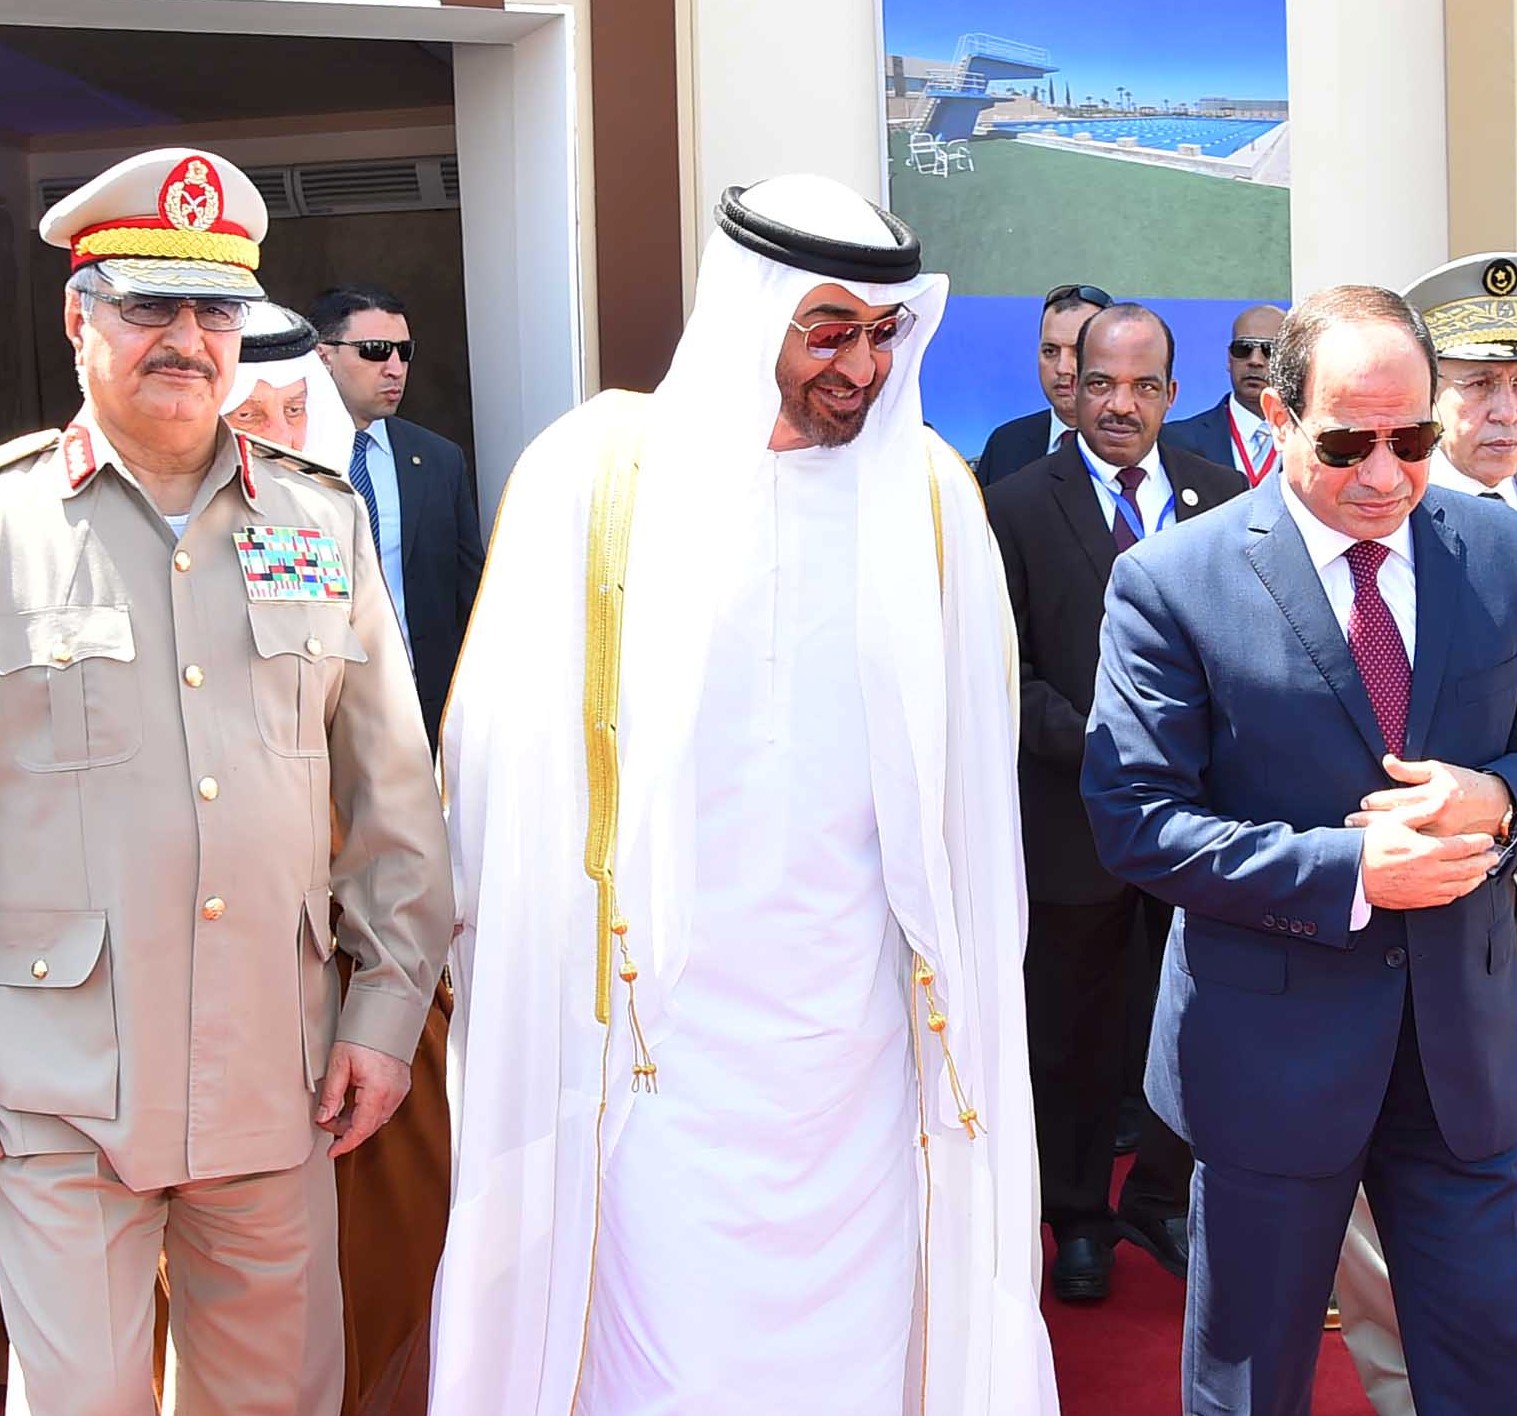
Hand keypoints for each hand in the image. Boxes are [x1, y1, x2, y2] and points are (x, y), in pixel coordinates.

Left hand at [315, 1041, 411, 1158]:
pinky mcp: (401, 1085)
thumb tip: (324, 1117)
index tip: (333, 1152)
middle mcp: (393, 1094)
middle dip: (346, 1131)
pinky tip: (354, 1104)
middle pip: (369, 1126)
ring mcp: (399, 1090)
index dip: (345, 1144)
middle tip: (326, 1122)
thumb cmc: (364, 1036)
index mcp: (377, 1091)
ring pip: (377, 1118)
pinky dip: (368, 1112)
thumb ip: (331, 1094)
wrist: (386, 1017)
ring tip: (338, 1112)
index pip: (361, 1129)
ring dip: (357, 1121)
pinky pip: (384, 1108)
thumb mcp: (339, 1064)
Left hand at [1345, 755, 1511, 837]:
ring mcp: (1441, 835)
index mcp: (1434, 796)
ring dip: (1380, 838)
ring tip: (1357, 838)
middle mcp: (1437, 817)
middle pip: (1396, 821)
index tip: (1361, 803)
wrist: (1492, 805)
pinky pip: (1418, 851)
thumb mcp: (1437, 770)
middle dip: (1370, 822)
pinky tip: (1382, 851)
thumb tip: (1387, 761)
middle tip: (1349, 822)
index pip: (1398, 799)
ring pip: (1405, 838)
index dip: (1377, 801)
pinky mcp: (1444, 848)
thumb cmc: (1462, 784)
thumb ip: (1409, 770)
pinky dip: (1399, 850)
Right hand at [1360, 816, 1496, 909]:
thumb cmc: (1368, 845)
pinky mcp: (1419, 900)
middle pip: (1470, 867)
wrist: (1350, 872)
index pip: (1465, 846)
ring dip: (1476, 877)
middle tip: (1492, 855)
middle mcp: (1432, 872)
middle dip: (1485, 860)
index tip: (1486, 839)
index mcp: (1428, 850)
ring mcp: (1427, 888)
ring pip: (1462, 885)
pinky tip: (1461, 885)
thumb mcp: (1395, 820)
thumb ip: (1424, 810)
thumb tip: (1443, 801)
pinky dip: (1460, 891)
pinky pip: (1448, 898)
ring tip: (1482, 871)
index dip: (1480, 842)